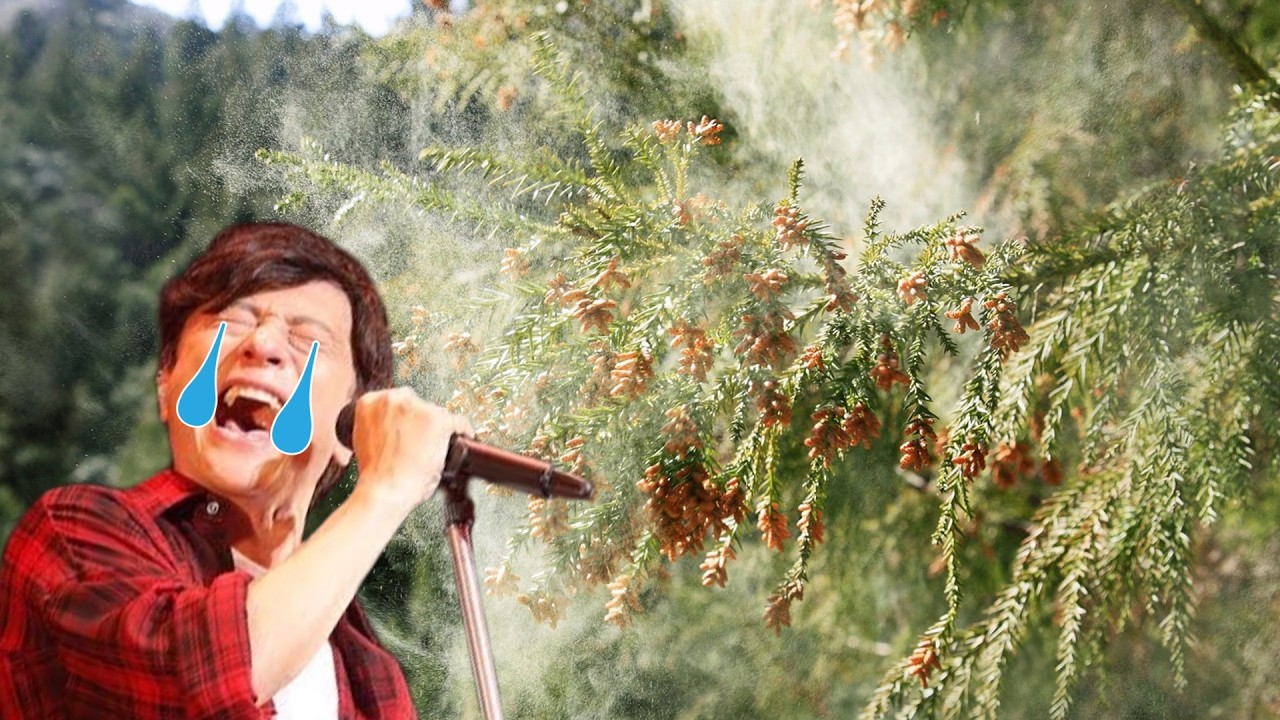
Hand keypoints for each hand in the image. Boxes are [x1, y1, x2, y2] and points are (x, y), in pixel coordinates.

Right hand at [349, 388, 472, 506]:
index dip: (404, 417)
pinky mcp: (439, 421)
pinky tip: (463, 438)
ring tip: (433, 448)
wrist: (384, 491)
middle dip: (420, 421)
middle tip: (420, 440)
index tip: (409, 425)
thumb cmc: (376, 474)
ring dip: (437, 428)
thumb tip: (394, 428)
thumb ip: (379, 426)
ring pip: (437, 412)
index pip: (396, 401)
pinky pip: (459, 422)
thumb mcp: (365, 439)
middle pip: (417, 403)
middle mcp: (394, 399)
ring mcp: (418, 408)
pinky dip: (464, 431)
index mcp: (370, 402)